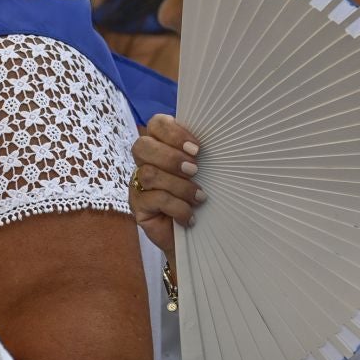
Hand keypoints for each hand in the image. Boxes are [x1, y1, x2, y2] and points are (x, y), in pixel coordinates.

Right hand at [130, 113, 204, 256]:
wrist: (196, 236)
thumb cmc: (201, 197)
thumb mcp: (205, 172)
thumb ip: (202, 155)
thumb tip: (222, 140)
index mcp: (162, 145)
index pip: (156, 124)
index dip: (173, 132)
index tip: (197, 148)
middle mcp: (145, 162)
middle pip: (142, 146)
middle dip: (171, 157)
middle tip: (194, 170)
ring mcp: (138, 184)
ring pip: (149, 174)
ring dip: (179, 186)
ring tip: (199, 197)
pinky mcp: (138, 206)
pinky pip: (153, 199)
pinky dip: (177, 207)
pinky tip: (190, 216)